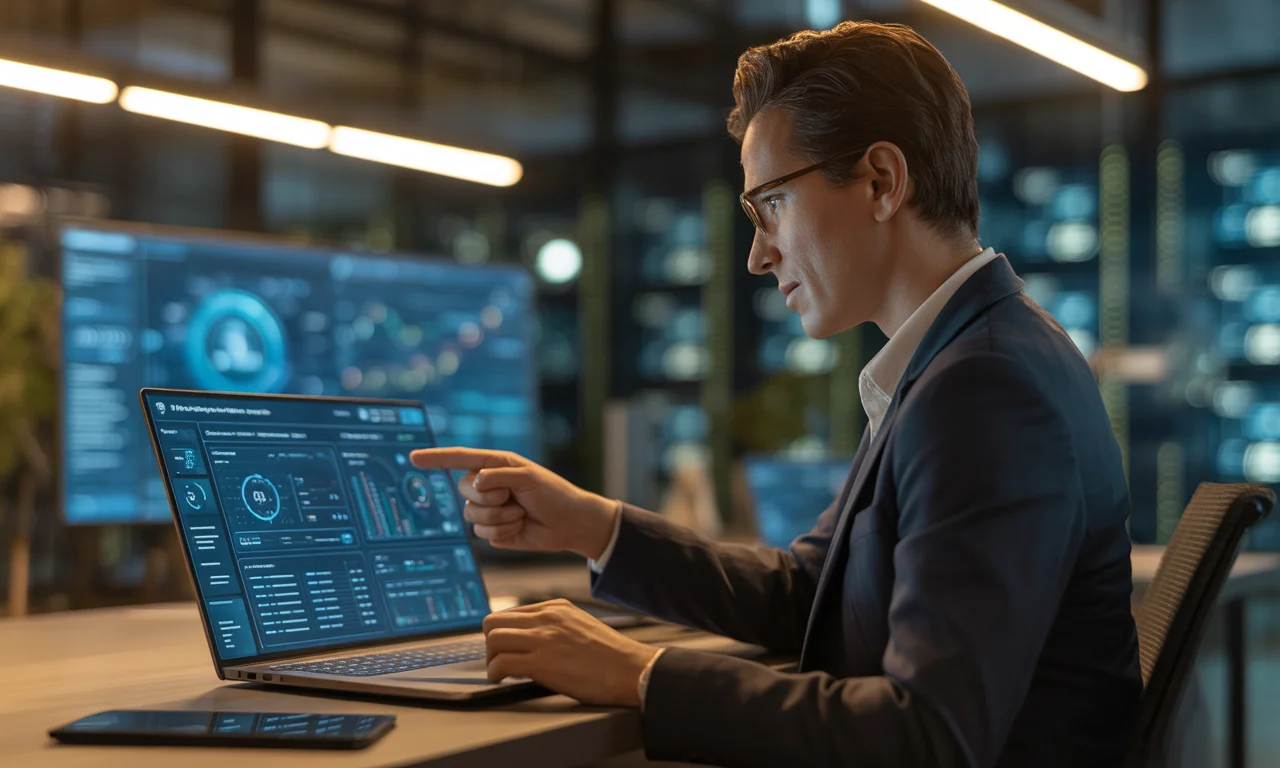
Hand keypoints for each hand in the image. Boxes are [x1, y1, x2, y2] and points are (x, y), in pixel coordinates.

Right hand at [409, 448, 617, 559]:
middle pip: (464, 490)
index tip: (414, 457)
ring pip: (472, 514)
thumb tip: (476, 482)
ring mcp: (489, 509)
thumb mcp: (528, 477)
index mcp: (495, 466)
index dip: (437, 458)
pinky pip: (483, 533)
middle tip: (511, 497)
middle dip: (488, 497)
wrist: (570, 524)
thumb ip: (499, 475)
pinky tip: (519, 527)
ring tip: (520, 513)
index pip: (460, 459)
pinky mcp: (493, 531)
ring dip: (498, 516)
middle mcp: (488, 486)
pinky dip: (503, 531)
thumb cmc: (553, 494)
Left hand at [483, 599, 657, 706]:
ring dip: (491, 658)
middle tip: (499, 659)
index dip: (504, 633)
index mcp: (556, 607)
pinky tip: (502, 680)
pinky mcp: (541, 662)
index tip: (507, 648)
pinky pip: (501, 663)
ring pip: (493, 639)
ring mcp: (542, 639)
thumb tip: (532, 639)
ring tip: (500, 671)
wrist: (630, 669)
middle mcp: (546, 618)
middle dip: (491, 643)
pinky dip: (495, 673)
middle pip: (494, 621)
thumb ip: (556, 625)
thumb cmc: (611, 655)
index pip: (511, 613)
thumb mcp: (580, 625)